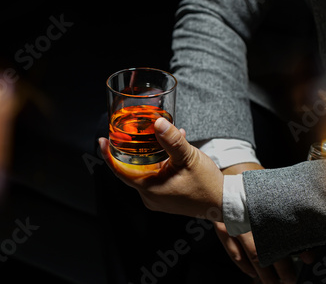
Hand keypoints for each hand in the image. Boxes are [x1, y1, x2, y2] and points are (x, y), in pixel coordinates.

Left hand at [98, 117, 223, 220]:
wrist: (224, 203)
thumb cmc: (207, 184)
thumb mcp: (188, 158)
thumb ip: (172, 140)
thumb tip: (158, 123)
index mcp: (150, 189)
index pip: (120, 171)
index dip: (109, 155)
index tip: (102, 140)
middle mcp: (150, 196)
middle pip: (131, 170)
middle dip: (130, 150)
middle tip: (129, 131)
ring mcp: (157, 198)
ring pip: (144, 172)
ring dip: (148, 154)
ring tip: (154, 135)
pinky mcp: (165, 197)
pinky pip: (155, 176)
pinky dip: (159, 162)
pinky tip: (171, 146)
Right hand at [215, 164, 296, 283]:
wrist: (229, 170)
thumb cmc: (253, 182)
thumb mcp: (273, 191)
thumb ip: (290, 215)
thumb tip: (307, 246)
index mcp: (261, 208)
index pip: (280, 235)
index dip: (293, 252)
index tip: (304, 262)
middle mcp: (246, 219)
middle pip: (265, 252)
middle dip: (278, 271)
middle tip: (289, 280)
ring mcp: (231, 225)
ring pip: (249, 256)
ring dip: (262, 272)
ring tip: (272, 282)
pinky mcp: (221, 228)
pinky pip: (232, 252)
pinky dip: (243, 265)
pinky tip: (251, 272)